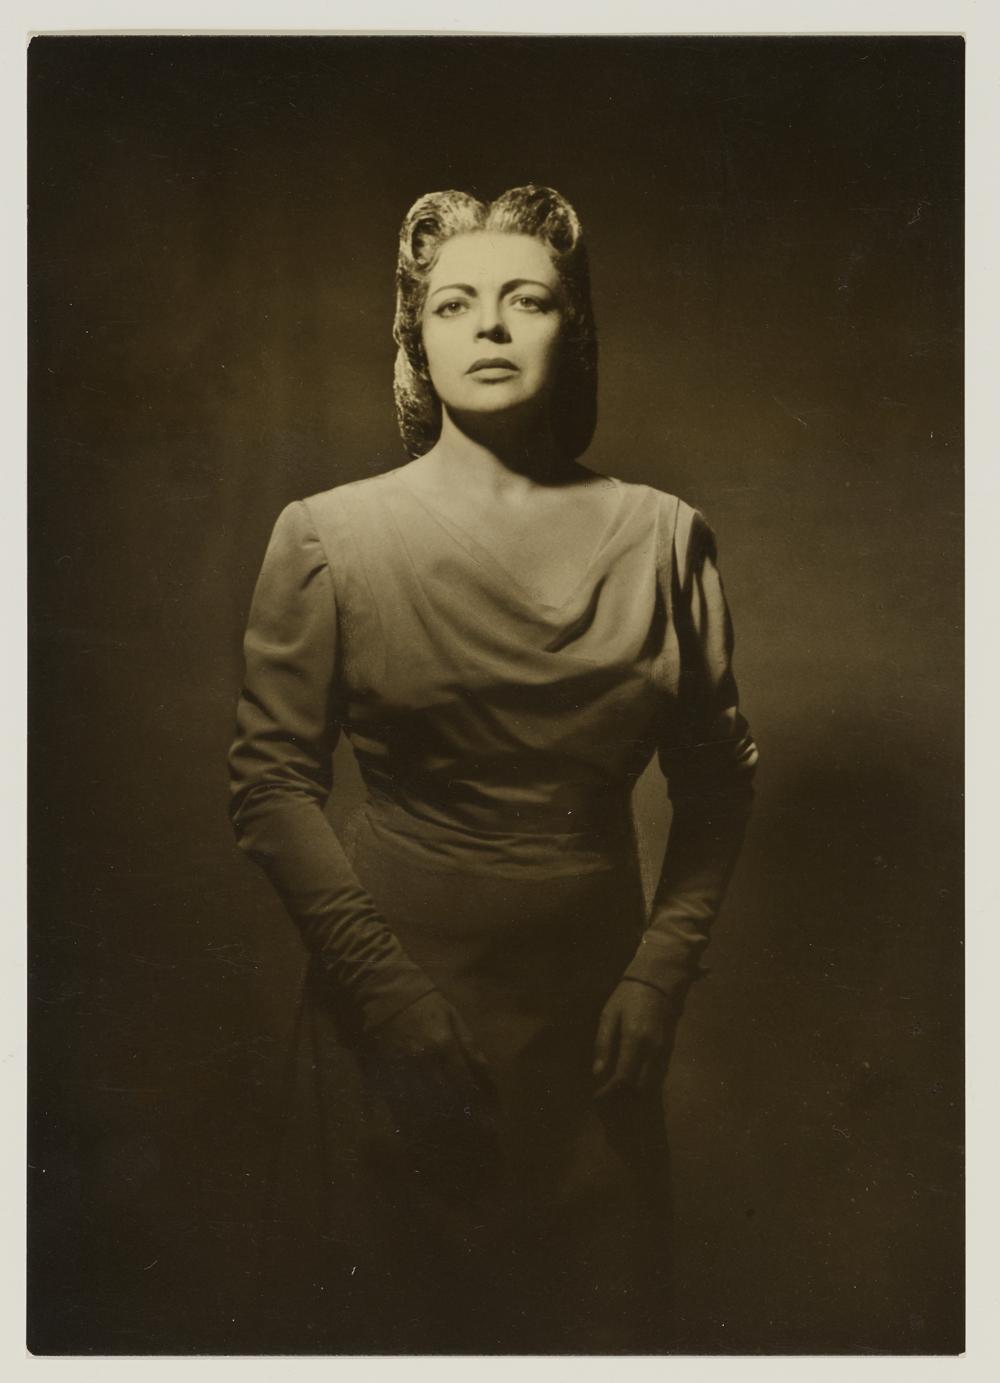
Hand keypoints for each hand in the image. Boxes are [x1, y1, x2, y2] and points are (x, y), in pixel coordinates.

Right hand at [363, 991, 498, 1192]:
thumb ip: (473, 1056)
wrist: (381, 991)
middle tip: (479, 1166)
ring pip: (427, 1122)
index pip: (469, 1095)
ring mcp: (403, 1078)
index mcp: (447, 1050)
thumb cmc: (425, 1004)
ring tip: (457, 1171)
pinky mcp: (387, 1084)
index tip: (492, 1140)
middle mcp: (426, 1069)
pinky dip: (418, 1139)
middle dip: (465, 1141)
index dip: (481, 1121)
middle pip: (449, 1114)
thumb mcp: (456, 1021)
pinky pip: (404, 1118)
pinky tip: (428, 1154)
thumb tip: (491, 1093)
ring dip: (443, 1147)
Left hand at [592, 981, 678, 1099]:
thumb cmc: (628, 996)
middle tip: (606, 1102)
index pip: (624, 1079)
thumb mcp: (609, 1015)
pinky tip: (630, 1086)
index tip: (597, 1098)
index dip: (610, 1093)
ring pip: (652, 1087)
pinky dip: (644, 1087)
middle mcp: (653, 1050)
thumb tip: (597, 1074)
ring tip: (616, 1097)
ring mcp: (664, 1052)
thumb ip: (603, 1044)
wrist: (658, 982)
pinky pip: (657, 1078)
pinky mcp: (669, 1052)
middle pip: (640, 1089)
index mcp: (635, 1040)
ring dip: (635, 1097)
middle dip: (623, 1100)